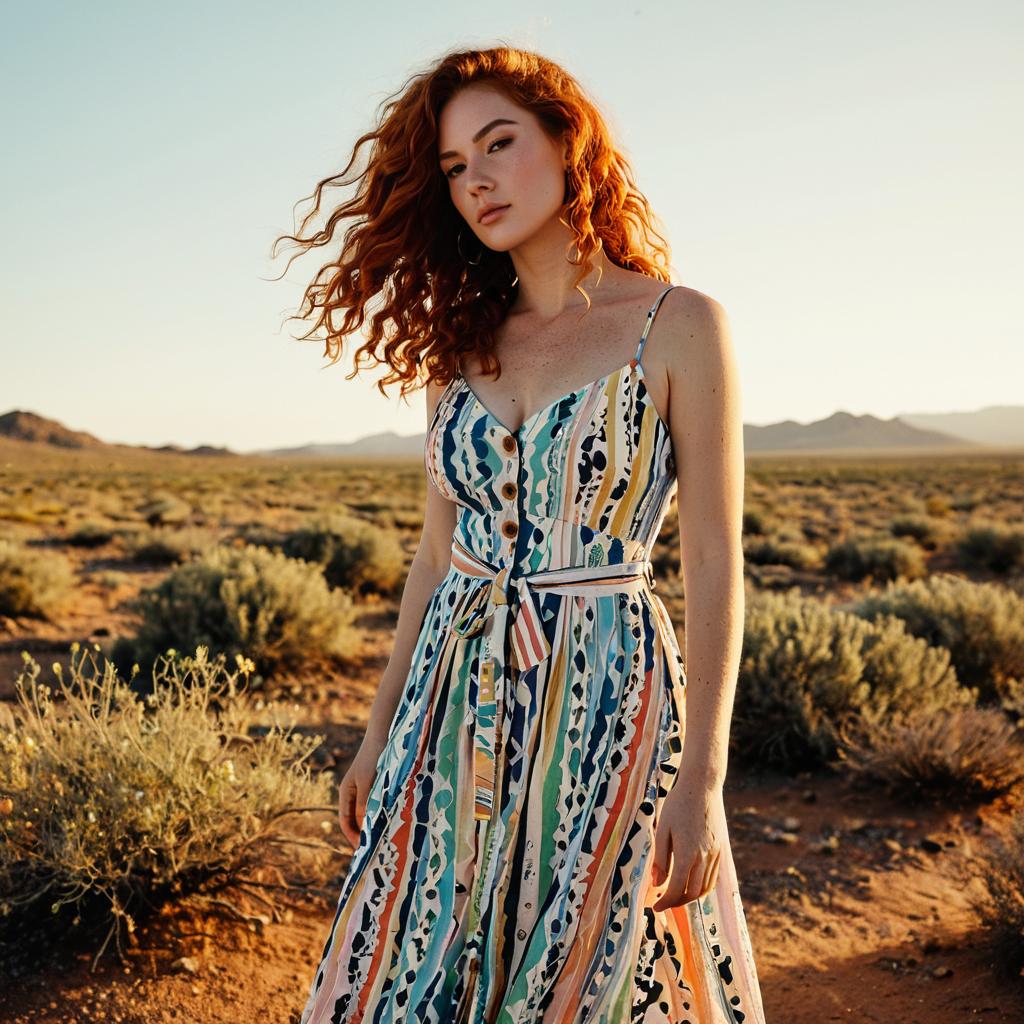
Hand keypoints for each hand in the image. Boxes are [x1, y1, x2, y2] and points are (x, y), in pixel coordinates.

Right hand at [336, 729, 388, 848]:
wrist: (384, 734)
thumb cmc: (373, 757)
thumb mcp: (368, 781)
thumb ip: (365, 803)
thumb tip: (365, 826)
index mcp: (346, 792)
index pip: (345, 821)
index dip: (352, 837)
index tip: (362, 851)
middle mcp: (354, 793)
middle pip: (356, 820)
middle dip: (364, 835)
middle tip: (376, 851)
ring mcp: (367, 789)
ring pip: (370, 814)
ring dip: (375, 826)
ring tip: (386, 840)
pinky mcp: (379, 785)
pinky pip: (379, 805)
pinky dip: (384, 815)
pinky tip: (394, 821)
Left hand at [650, 780, 723, 911]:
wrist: (702, 788)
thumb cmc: (678, 805)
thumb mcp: (662, 829)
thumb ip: (660, 858)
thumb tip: (657, 883)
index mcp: (687, 853)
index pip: (676, 888)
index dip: (666, 902)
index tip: (656, 906)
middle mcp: (704, 858)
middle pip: (693, 893)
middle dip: (678, 902)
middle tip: (664, 903)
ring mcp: (714, 854)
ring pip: (705, 888)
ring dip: (691, 897)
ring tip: (676, 895)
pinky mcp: (719, 850)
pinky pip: (713, 877)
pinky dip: (702, 886)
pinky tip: (691, 882)